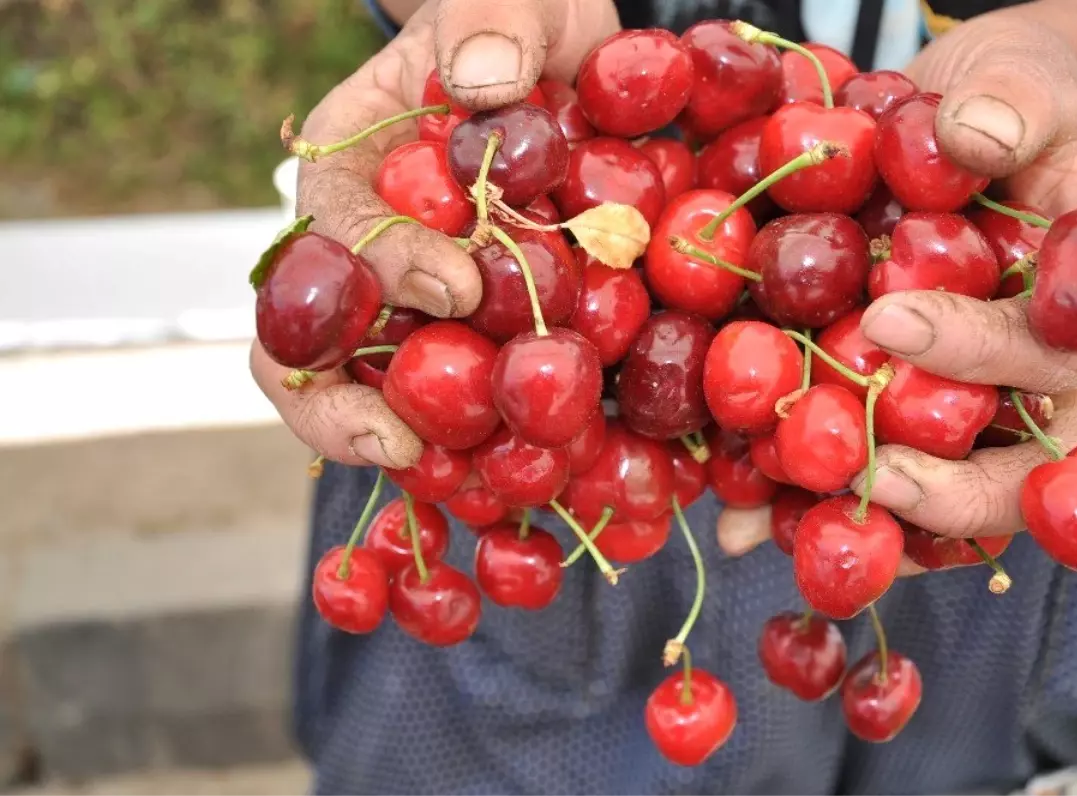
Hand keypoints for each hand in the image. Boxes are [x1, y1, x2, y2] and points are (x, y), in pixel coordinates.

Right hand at [251, 0, 618, 469]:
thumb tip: (482, 85)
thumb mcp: (505, 0)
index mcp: (349, 178)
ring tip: (473, 484)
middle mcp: (370, 258)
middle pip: (315, 349)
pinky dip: (503, 438)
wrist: (575, 70)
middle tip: (396, 447)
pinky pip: (480, 401)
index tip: (458, 289)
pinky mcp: (488, 342)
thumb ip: (488, 23)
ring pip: (386, 394)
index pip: (333, 239)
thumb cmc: (519, 26)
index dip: (382, 270)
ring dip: (421, 442)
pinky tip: (550, 468)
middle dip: (340, 407)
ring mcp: (423, 312)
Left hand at [717, 11, 1076, 571]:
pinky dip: (804, 504)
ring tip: (784, 519)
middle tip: (866, 472)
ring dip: (865, 520)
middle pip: (1019, 471)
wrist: (962, 131)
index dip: (982, 354)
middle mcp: (1036, 377)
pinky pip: (863, 474)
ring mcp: (968, 406)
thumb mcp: (1022, 78)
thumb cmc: (1007, 107)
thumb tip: (972, 134)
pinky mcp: (898, 415)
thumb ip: (1012, 102)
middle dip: (947, 488)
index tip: (891, 320)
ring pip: (937, 495)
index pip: (1057, 350)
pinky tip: (738, 518)